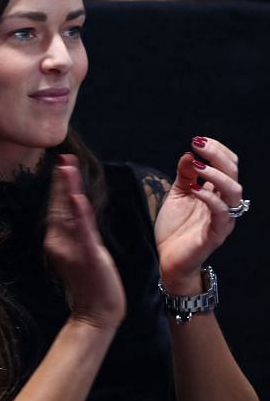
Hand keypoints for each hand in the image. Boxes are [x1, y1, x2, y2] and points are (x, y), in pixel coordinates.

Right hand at [44, 155, 124, 329]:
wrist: (96, 312)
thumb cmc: (91, 283)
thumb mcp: (81, 251)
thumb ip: (76, 230)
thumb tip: (75, 208)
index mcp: (57, 240)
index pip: (56, 206)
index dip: (59, 184)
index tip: (62, 163)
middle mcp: (58, 242)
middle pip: (58, 205)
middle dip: (60, 180)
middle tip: (62, 156)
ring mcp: (70, 249)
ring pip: (67, 213)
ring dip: (66, 188)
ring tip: (67, 167)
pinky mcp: (86, 255)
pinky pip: (81, 230)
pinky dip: (77, 212)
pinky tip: (76, 196)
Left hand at [155, 136, 241, 293]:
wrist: (167, 259)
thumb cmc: (174, 228)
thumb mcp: (177, 195)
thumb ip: (184, 176)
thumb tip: (189, 154)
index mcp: (216, 193)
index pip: (228, 166)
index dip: (217, 151)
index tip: (198, 140)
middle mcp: (224, 204)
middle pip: (233, 174)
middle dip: (217, 155)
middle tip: (198, 144)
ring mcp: (222, 219)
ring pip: (233, 192)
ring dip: (216, 175)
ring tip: (197, 165)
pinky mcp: (215, 234)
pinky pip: (221, 213)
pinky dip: (210, 198)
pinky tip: (194, 189)